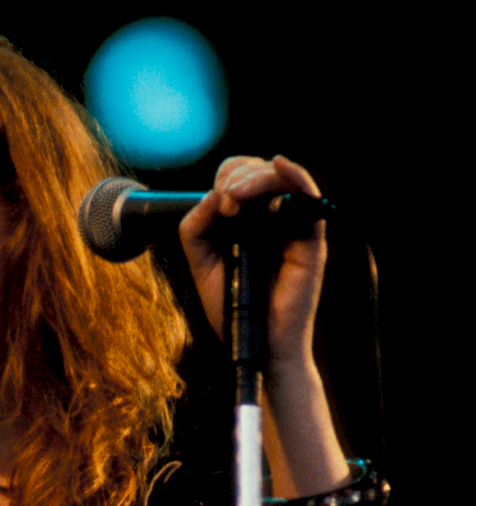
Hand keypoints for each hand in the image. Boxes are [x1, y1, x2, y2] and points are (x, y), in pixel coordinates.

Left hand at [176, 154, 326, 372]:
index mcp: (244, 221)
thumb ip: (196, 227)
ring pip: (280, 177)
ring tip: (238, 197)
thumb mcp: (200, 262)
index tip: (218, 206)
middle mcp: (269, 218)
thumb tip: (214, 194)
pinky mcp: (309, 238)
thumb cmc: (232, 306)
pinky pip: (308, 197)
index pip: (237, 177)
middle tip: (227, 205)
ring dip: (255, 178)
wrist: (257, 341)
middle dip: (236, 178)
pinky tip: (279, 164)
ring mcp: (291, 226)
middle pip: (257, 171)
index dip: (226, 179)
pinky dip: (295, 176)